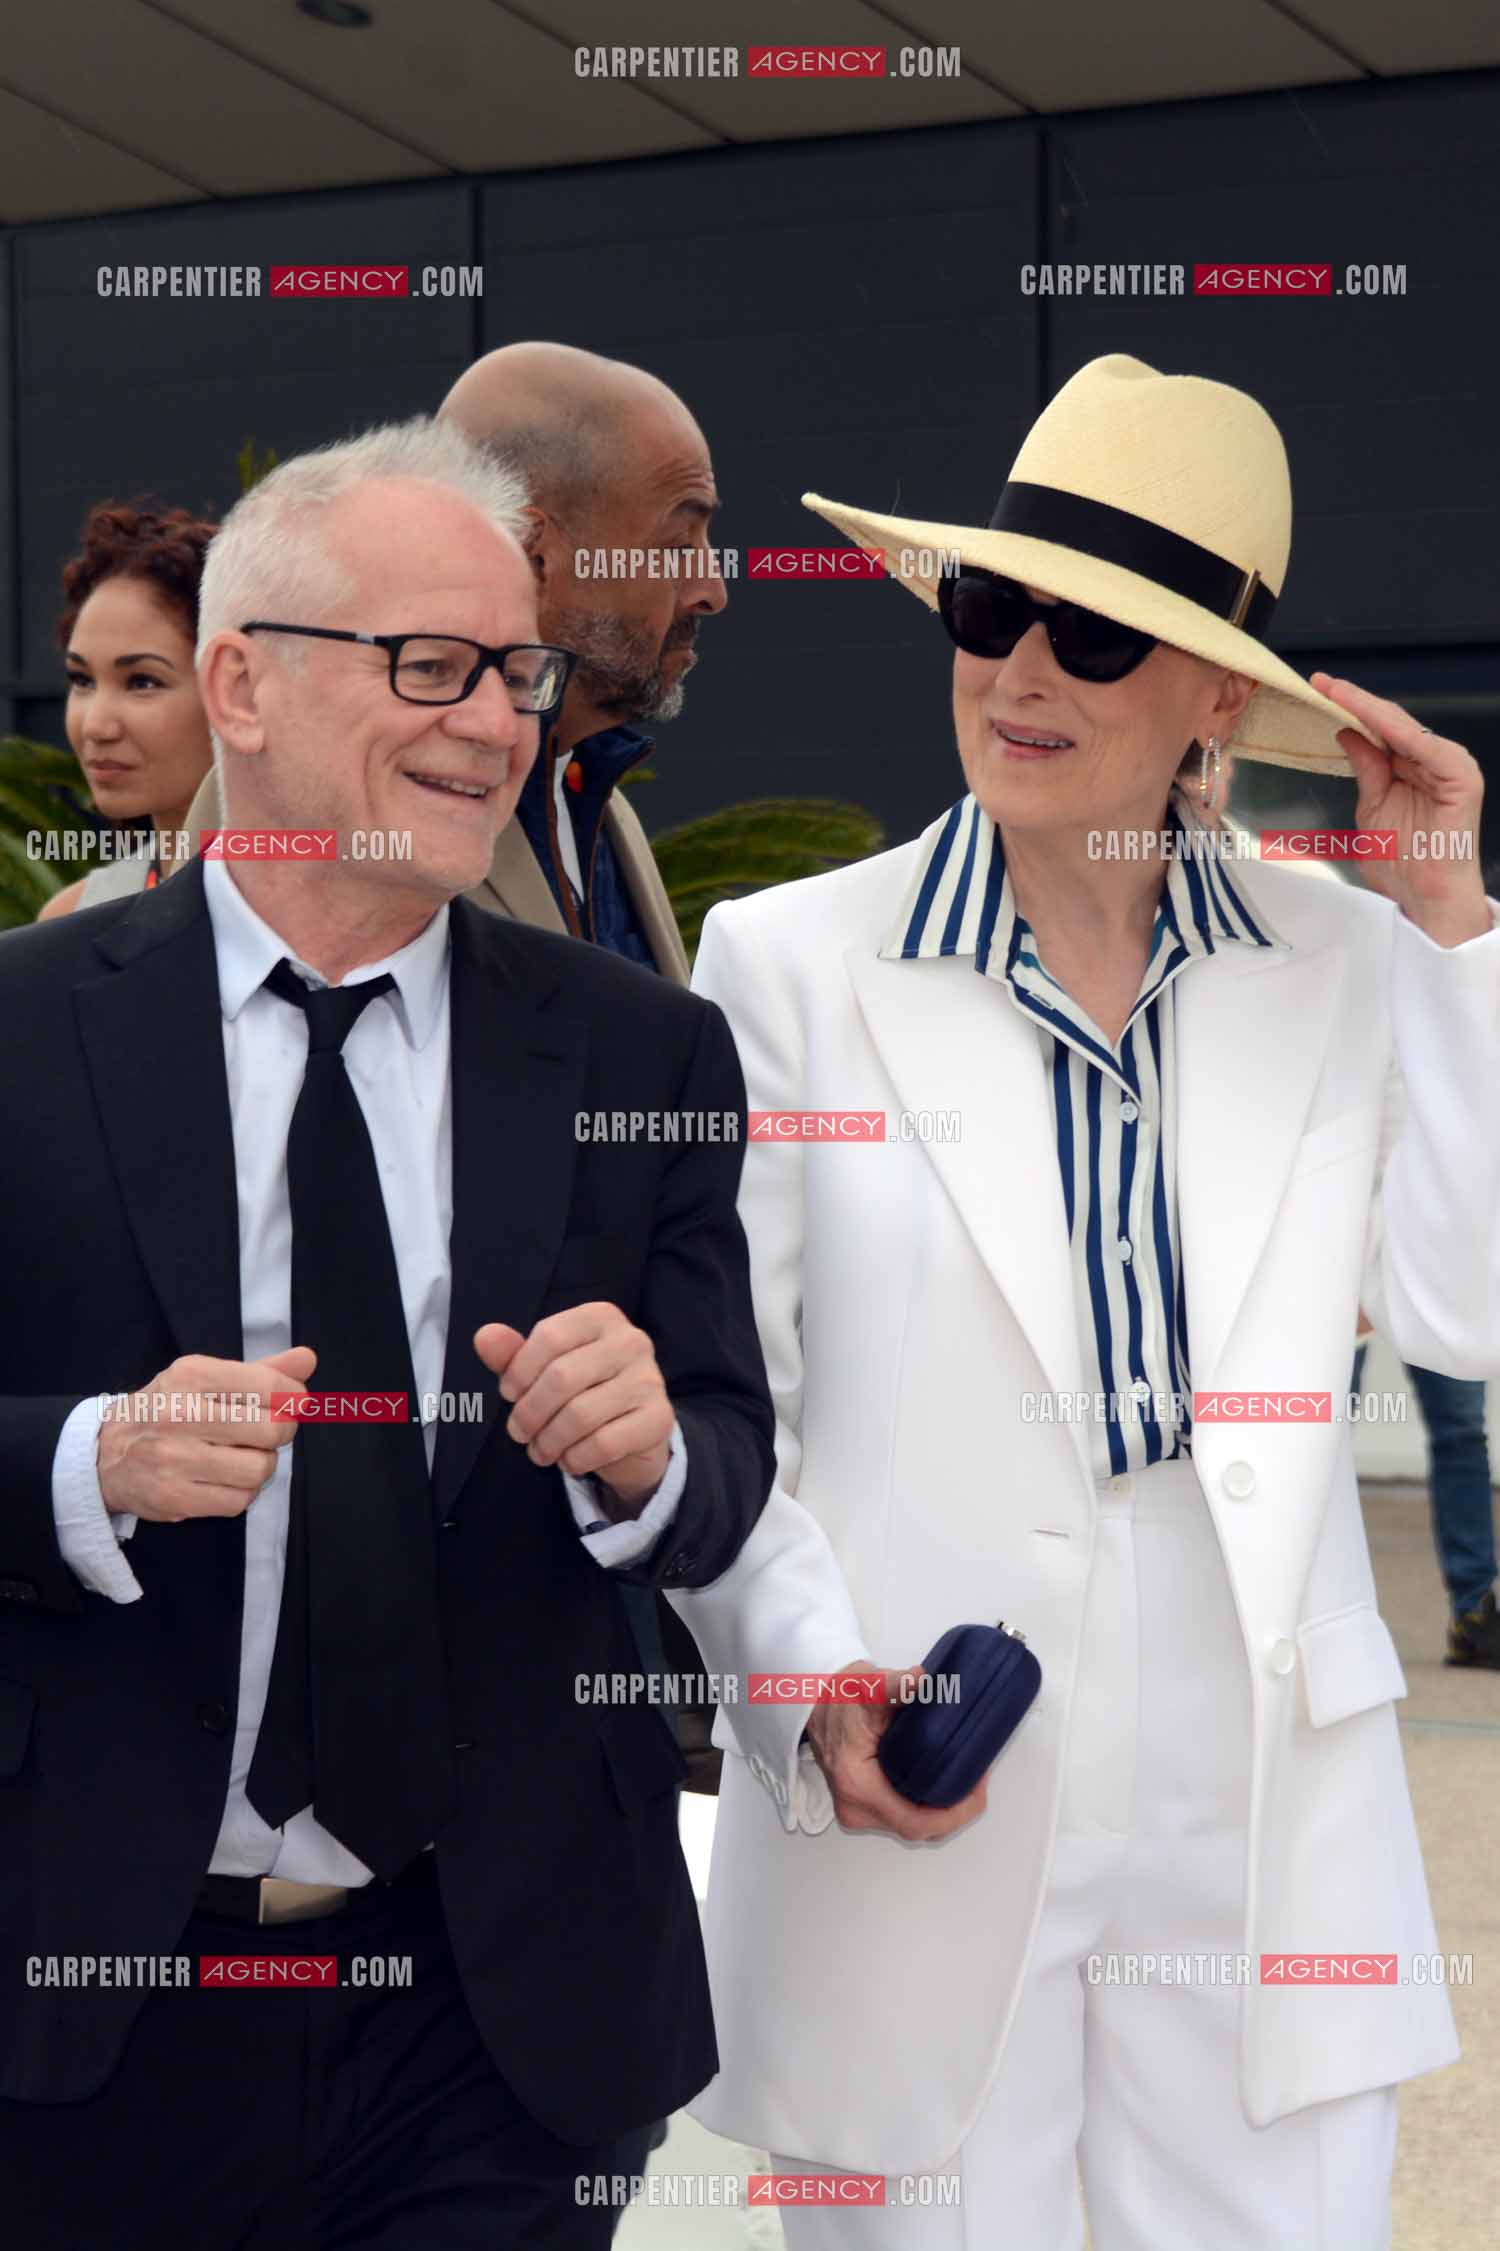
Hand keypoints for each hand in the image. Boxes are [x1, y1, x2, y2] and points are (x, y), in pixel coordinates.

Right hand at [97, 1347, 315, 1521]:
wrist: (105, 1455)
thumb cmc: (166, 1410)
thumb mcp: (205, 1379)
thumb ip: (260, 1371)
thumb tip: (307, 1359)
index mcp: (191, 1376)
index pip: (268, 1386)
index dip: (294, 1398)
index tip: (294, 1403)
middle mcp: (181, 1414)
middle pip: (272, 1430)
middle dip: (280, 1432)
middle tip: (266, 1432)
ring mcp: (175, 1459)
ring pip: (259, 1469)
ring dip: (261, 1466)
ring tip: (243, 1456)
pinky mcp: (173, 1497)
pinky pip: (238, 1501)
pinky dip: (241, 1492)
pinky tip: (224, 1479)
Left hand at [474, 1305, 672, 1515]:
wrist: (634, 1433)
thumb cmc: (583, 1392)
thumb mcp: (545, 1369)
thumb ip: (514, 1354)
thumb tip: (484, 1336)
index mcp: (601, 1317)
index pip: (549, 1335)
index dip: (518, 1370)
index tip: (509, 1394)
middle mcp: (631, 1341)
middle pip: (562, 1377)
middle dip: (529, 1413)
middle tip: (519, 1432)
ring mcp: (650, 1379)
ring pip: (580, 1414)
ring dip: (549, 1441)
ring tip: (540, 1450)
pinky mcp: (658, 1418)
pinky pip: (604, 1443)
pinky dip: (576, 1458)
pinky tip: (569, 1460)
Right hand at [805, 1661, 989, 1842]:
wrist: (814, 1700)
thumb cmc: (840, 1697)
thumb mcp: (869, 1686)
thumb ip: (895, 1684)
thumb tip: (922, 1681)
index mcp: (858, 1785)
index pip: (915, 1821)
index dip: (953, 1814)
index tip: (976, 1791)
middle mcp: (855, 1806)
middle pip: (916, 1828)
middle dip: (952, 1812)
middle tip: (977, 1783)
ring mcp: (856, 1810)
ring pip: (909, 1825)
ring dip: (939, 1811)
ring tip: (964, 1782)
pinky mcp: (860, 1805)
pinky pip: (900, 1817)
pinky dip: (924, 1807)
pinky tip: (941, 1786)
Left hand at [1311, 674, 1489, 944]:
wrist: (1427, 897)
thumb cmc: (1403, 862)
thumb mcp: (1372, 807)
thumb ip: (1366, 769)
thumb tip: (1347, 733)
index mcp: (1414, 766)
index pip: (1380, 729)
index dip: (1350, 708)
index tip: (1318, 688)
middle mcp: (1434, 759)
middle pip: (1390, 721)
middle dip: (1354, 700)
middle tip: (1320, 681)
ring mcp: (1450, 765)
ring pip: (1403, 726)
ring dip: (1368, 707)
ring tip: (1335, 691)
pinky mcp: (1460, 776)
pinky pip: (1422, 746)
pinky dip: (1394, 729)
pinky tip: (1366, 715)